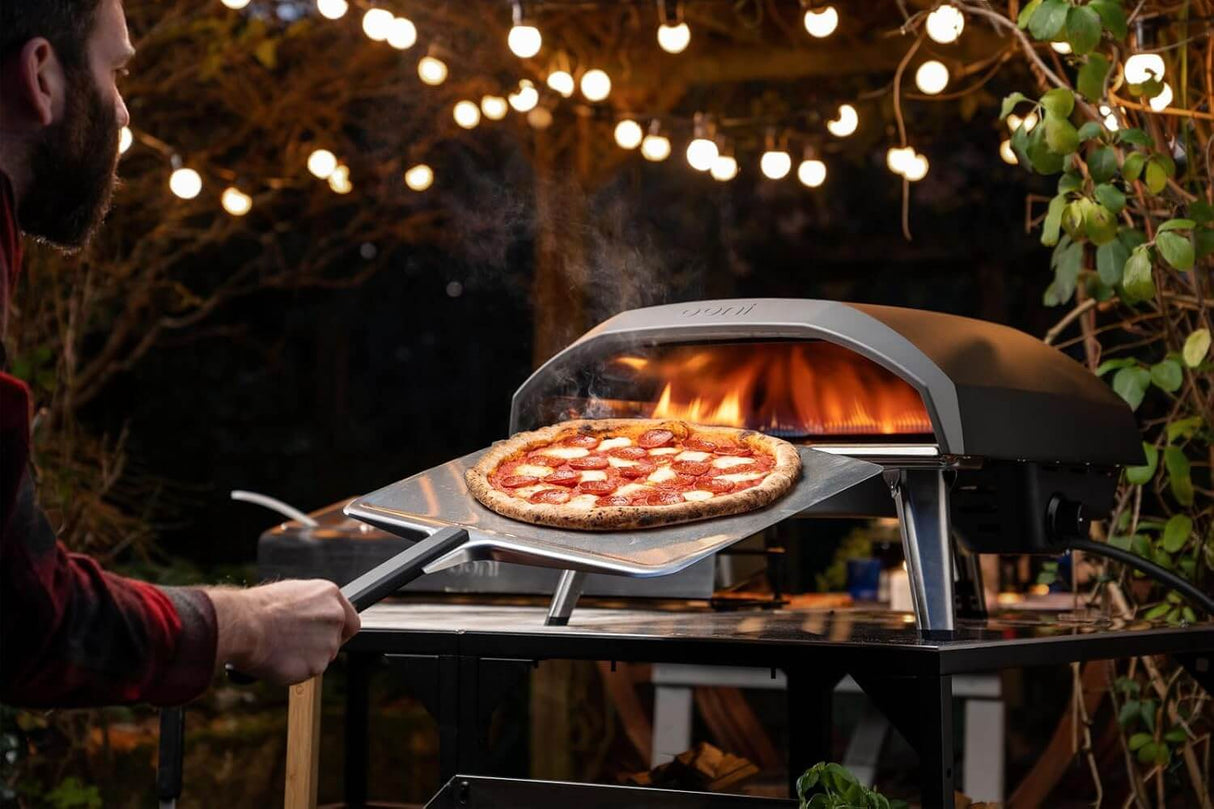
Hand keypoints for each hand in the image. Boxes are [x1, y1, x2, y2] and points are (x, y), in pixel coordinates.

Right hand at [207, 580, 359, 684]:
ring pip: (320, 659)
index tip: (328, 637)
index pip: (351, 620)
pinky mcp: (317, 665)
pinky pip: (306, 673)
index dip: (339, 632)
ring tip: (279, 647)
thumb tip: (311, 617)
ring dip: (304, 659)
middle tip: (293, 644)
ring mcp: (328, 642)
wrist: (243, 625)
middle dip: (317, 647)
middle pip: (335, 642)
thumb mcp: (291, 595)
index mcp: (330, 595)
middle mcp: (335, 617)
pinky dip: (293, 671)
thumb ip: (311, 607)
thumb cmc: (257, 608)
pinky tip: (278, 658)